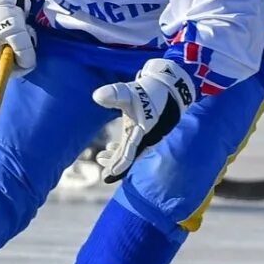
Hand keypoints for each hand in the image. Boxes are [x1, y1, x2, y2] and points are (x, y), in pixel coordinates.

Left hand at [92, 58, 196, 181]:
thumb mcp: (129, 91)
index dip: (120, 165)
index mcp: (142, 131)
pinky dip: (121, 149)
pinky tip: (110, 148)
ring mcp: (145, 135)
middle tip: (104, 175)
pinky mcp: (143, 132)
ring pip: (131, 152)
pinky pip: (132, 146)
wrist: (167, 87)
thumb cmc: (148, 91)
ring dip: (117, 157)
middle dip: (117, 166)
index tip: (108, 175)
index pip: (130, 152)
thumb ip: (114, 94)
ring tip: (100, 158)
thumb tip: (96, 96)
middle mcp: (146, 137)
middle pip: (130, 156)